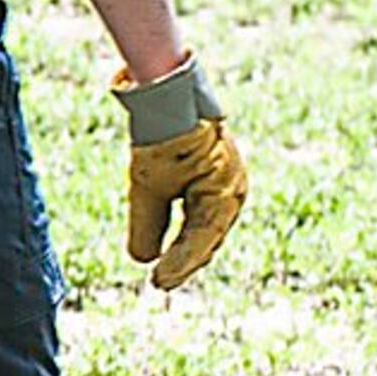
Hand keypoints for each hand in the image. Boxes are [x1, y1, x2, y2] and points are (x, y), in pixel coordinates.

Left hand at [117, 57, 245, 288]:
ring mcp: (226, 180)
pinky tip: (172, 235)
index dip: (179, 265)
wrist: (170, 92)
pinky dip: (185, 222)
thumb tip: (143, 260)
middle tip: (161, 283)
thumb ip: (147, 223)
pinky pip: (201, 205)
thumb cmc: (163, 138)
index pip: (200, 241)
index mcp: (224, 195)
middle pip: (207, 236)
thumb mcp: (148, 184)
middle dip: (184, 259)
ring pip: (204, 222)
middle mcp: (232, 190)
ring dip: (186, 244)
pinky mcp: (214, 170)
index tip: (157, 283)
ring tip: (166, 268)